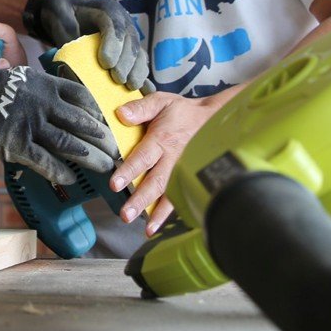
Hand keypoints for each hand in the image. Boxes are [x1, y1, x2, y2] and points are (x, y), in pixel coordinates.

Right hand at [0, 61, 118, 184]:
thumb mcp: (14, 80)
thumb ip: (36, 92)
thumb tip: (54, 108)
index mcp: (42, 83)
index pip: (82, 97)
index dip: (98, 113)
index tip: (109, 125)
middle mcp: (40, 101)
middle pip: (83, 122)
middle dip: (104, 139)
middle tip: (119, 152)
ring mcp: (28, 122)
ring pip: (70, 143)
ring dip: (92, 158)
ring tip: (108, 169)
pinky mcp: (14, 143)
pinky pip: (45, 161)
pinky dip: (60, 172)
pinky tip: (70, 179)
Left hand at [23, 0, 149, 90]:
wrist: (67, 12)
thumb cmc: (63, 14)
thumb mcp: (60, 19)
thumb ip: (67, 36)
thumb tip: (72, 63)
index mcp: (107, 10)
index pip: (114, 26)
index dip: (113, 45)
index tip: (106, 64)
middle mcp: (123, 22)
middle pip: (130, 42)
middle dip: (126, 63)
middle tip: (117, 80)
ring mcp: (129, 37)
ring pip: (139, 53)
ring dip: (137, 71)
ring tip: (130, 87)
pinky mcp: (130, 51)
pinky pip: (140, 63)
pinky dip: (141, 76)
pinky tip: (144, 90)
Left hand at [108, 91, 227, 234]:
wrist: (215, 119)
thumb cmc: (182, 112)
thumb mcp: (162, 101)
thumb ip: (141, 108)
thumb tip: (121, 114)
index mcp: (163, 139)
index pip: (143, 157)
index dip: (129, 171)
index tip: (115, 184)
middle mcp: (173, 159)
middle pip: (155, 182)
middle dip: (140, 200)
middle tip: (125, 215)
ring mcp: (182, 172)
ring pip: (168, 195)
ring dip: (156, 213)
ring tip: (145, 229)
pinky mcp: (188, 179)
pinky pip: (179, 198)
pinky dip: (169, 215)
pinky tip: (157, 227)